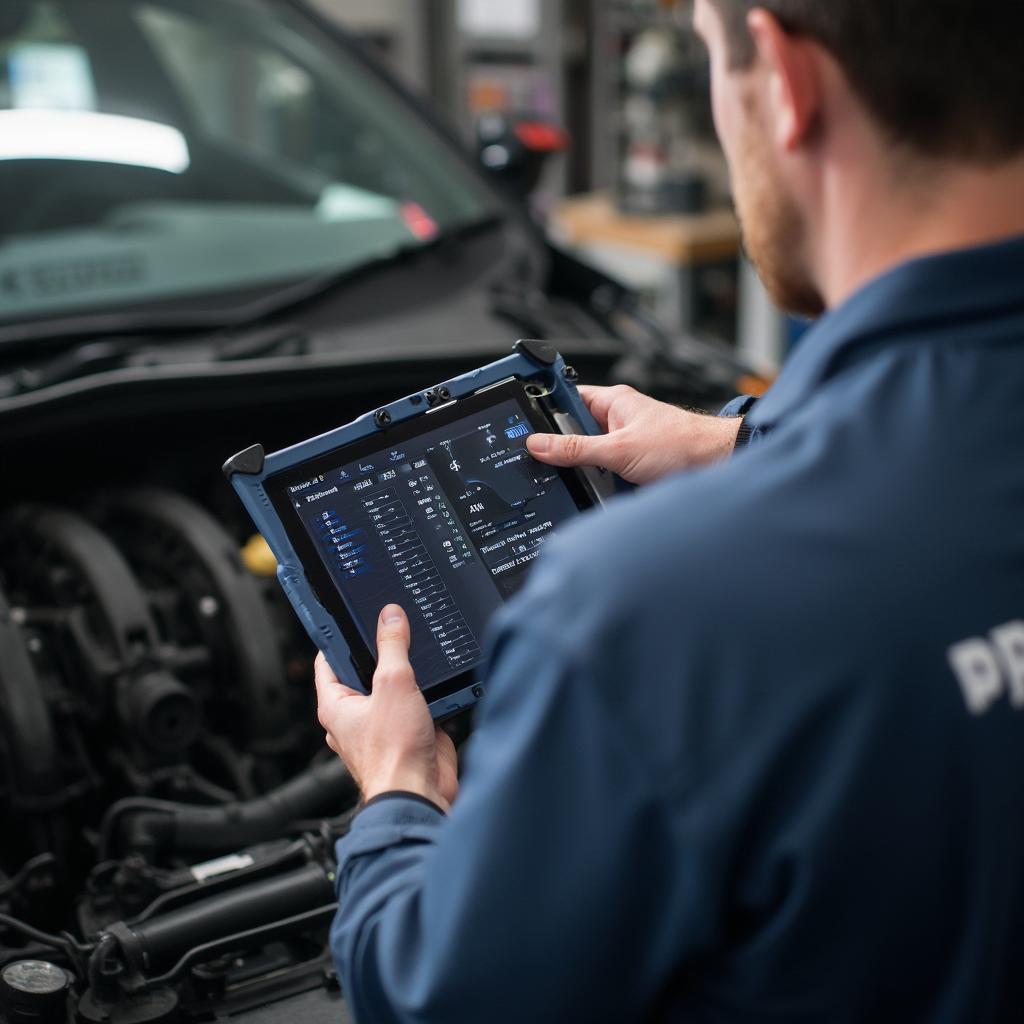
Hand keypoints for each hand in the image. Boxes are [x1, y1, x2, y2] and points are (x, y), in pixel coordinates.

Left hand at [314, 605, 458, 811]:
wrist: (419, 794)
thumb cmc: (392, 755)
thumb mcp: (392, 683)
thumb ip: (392, 646)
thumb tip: (389, 617)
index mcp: (336, 705)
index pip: (329, 660)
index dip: (338, 636)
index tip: (350, 616)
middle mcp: (356, 717)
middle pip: (365, 672)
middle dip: (382, 652)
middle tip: (395, 628)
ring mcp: (384, 726)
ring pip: (395, 688)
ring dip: (410, 675)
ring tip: (421, 654)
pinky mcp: (411, 734)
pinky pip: (419, 705)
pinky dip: (430, 693)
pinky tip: (441, 682)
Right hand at [526, 385, 741, 485]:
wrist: (718, 467)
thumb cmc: (683, 446)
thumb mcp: (619, 450)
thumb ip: (576, 450)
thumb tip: (538, 446)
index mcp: (612, 402)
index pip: (566, 397)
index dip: (545, 407)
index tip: (522, 418)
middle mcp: (617, 419)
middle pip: (573, 433)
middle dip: (567, 450)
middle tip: (560, 461)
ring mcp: (624, 442)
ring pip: (589, 456)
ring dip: (588, 469)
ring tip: (597, 475)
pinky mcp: (632, 464)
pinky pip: (604, 472)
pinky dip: (602, 481)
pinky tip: (607, 488)